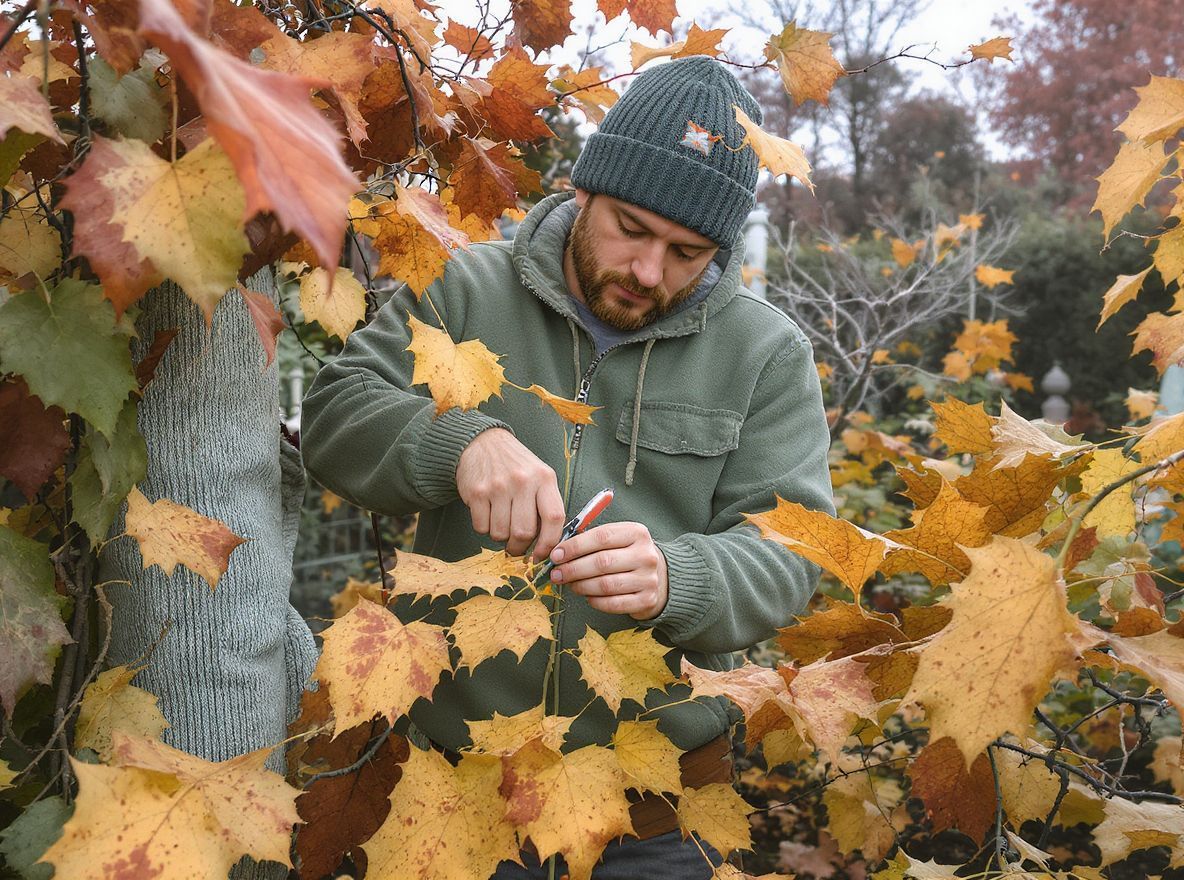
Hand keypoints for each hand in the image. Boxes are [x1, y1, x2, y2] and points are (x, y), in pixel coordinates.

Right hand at [456, 428, 565, 558]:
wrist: (482, 442)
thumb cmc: (515, 464)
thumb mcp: (539, 476)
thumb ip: (545, 505)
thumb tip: (548, 544)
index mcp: (544, 478)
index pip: (554, 518)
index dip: (549, 543)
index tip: (542, 555)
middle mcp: (523, 481)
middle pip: (524, 532)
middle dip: (520, 547)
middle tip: (516, 546)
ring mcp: (498, 486)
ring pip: (501, 533)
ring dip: (500, 536)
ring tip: (501, 521)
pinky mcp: (477, 492)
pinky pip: (481, 527)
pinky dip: (484, 528)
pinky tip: (488, 513)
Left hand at [549, 522, 668, 619]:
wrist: (659, 575)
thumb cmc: (628, 554)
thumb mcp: (617, 539)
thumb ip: (591, 541)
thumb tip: (559, 552)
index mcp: (636, 533)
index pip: (601, 538)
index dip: (574, 547)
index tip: (556, 555)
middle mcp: (646, 555)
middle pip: (602, 562)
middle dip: (573, 569)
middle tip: (557, 574)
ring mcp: (648, 579)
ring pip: (606, 585)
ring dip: (581, 586)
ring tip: (570, 584)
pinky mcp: (647, 600)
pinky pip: (613, 603)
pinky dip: (595, 601)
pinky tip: (587, 596)